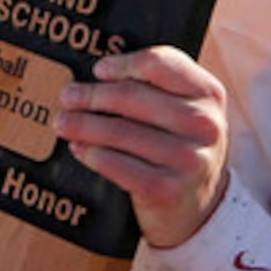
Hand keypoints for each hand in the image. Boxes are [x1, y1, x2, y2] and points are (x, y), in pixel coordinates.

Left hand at [56, 46, 230, 247]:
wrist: (198, 206)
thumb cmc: (179, 146)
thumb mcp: (184, 112)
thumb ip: (156, 87)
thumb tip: (97, 76)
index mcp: (208, 94)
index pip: (159, 64)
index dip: (122, 64)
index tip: (99, 70)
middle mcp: (203, 124)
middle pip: (131, 96)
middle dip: (91, 95)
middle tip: (67, 96)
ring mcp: (188, 159)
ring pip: (119, 131)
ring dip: (82, 125)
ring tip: (63, 122)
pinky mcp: (166, 189)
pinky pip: (116, 164)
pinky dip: (92, 154)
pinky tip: (79, 149)